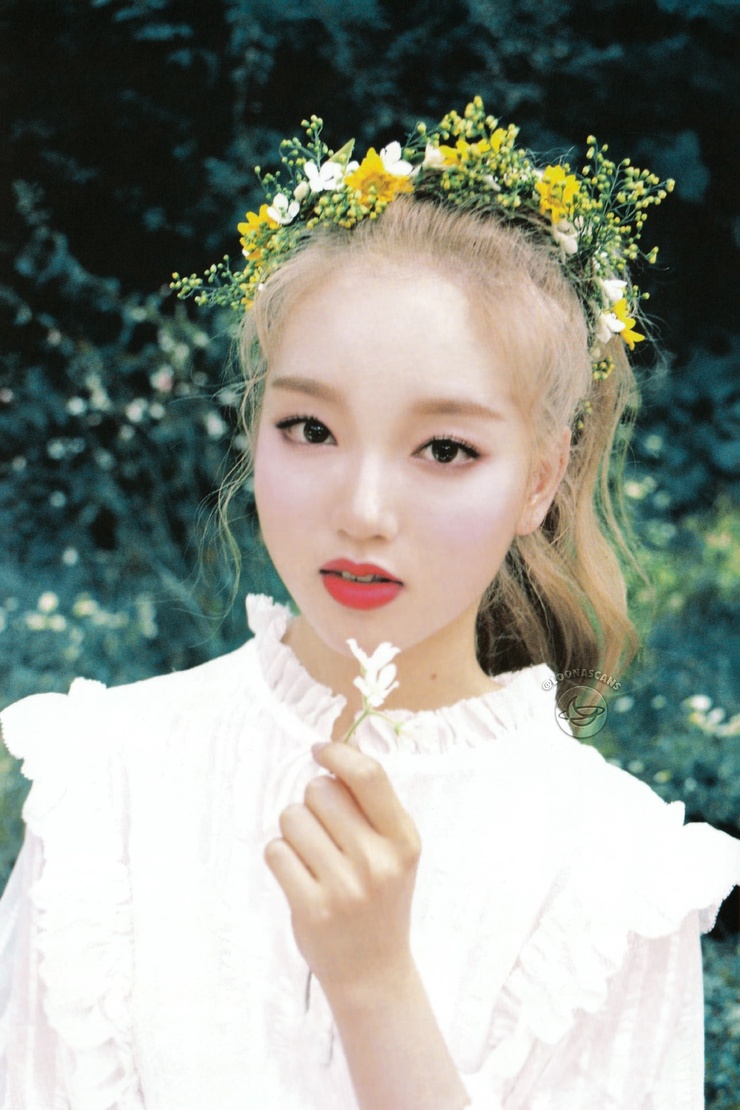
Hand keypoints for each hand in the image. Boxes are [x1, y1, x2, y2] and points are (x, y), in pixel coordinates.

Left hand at [264, 741, 421, 1000]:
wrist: (374, 972)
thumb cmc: (381, 897)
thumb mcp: (395, 850)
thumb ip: (372, 804)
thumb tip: (338, 748)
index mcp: (403, 840)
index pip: (368, 776)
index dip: (338, 754)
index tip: (320, 751)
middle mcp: (377, 861)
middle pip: (320, 792)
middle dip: (313, 801)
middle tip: (324, 830)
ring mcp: (344, 887)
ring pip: (292, 818)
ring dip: (294, 829)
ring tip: (312, 854)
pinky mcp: (311, 908)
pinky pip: (276, 851)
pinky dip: (280, 856)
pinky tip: (298, 874)